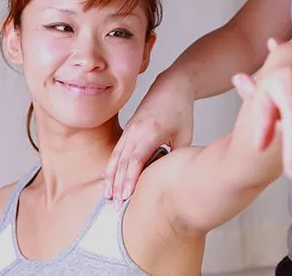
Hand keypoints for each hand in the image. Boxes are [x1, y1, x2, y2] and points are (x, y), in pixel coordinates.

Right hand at [104, 72, 193, 206]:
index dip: (130, 179)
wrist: (172, 85)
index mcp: (151, 131)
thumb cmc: (180, 109)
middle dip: (117, 184)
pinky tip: (107, 178)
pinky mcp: (129, 129)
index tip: (126, 196)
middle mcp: (136, 130)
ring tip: (106, 195)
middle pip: (123, 161)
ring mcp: (131, 129)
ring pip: (117, 156)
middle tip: (114, 205)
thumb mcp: (185, 134)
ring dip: (111, 177)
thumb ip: (176, 156)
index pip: (137, 160)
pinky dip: (111, 165)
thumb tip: (168, 175)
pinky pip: (117, 150)